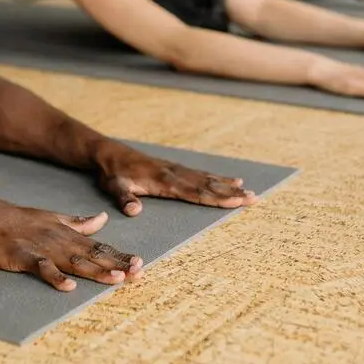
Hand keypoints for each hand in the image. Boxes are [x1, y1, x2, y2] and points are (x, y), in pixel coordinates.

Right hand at [0, 191, 144, 290]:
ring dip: (95, 270)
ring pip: (73, 261)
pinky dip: (55, 277)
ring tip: (115, 278)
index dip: (119, 255)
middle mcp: (60, 241)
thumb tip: (103, 219)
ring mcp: (42, 248)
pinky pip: (41, 268)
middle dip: (115, 264)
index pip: (99, 246)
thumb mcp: (54, 218)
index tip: (140, 264)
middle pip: (92, 255)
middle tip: (138, 272)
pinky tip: (68, 286)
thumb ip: (79, 222)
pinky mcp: (23, 257)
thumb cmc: (19, 220)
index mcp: (67, 234)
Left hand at [95, 144, 257, 215]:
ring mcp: (177, 170)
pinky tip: (230, 180)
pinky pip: (201, 174)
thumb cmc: (112, 173)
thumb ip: (125, 198)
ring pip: (208, 179)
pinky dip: (218, 178)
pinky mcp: (175, 168)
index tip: (236, 201)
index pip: (196, 193)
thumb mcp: (114, 187)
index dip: (217, 198)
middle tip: (254, 198)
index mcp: (164, 181)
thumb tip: (134, 210)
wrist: (109, 153)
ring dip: (229, 186)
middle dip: (232, 193)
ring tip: (250, 191)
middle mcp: (175, 174)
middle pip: (209, 186)